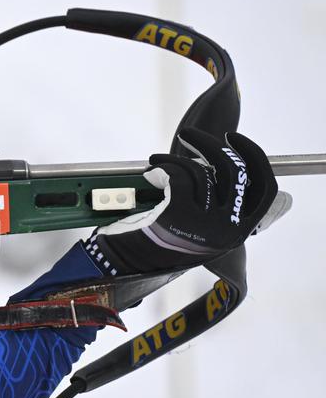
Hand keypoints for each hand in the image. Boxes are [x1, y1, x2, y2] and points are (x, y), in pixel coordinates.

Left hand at [87, 128, 278, 274]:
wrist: (131, 263)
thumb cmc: (164, 240)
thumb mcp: (204, 225)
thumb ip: (220, 201)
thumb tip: (224, 160)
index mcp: (240, 230)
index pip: (265, 188)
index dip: (253, 158)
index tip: (234, 139)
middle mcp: (228, 229)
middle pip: (233, 172)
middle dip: (211, 146)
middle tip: (189, 135)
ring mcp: (206, 223)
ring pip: (201, 172)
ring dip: (175, 160)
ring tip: (158, 162)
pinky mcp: (180, 216)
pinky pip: (178, 176)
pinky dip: (163, 168)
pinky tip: (152, 174)